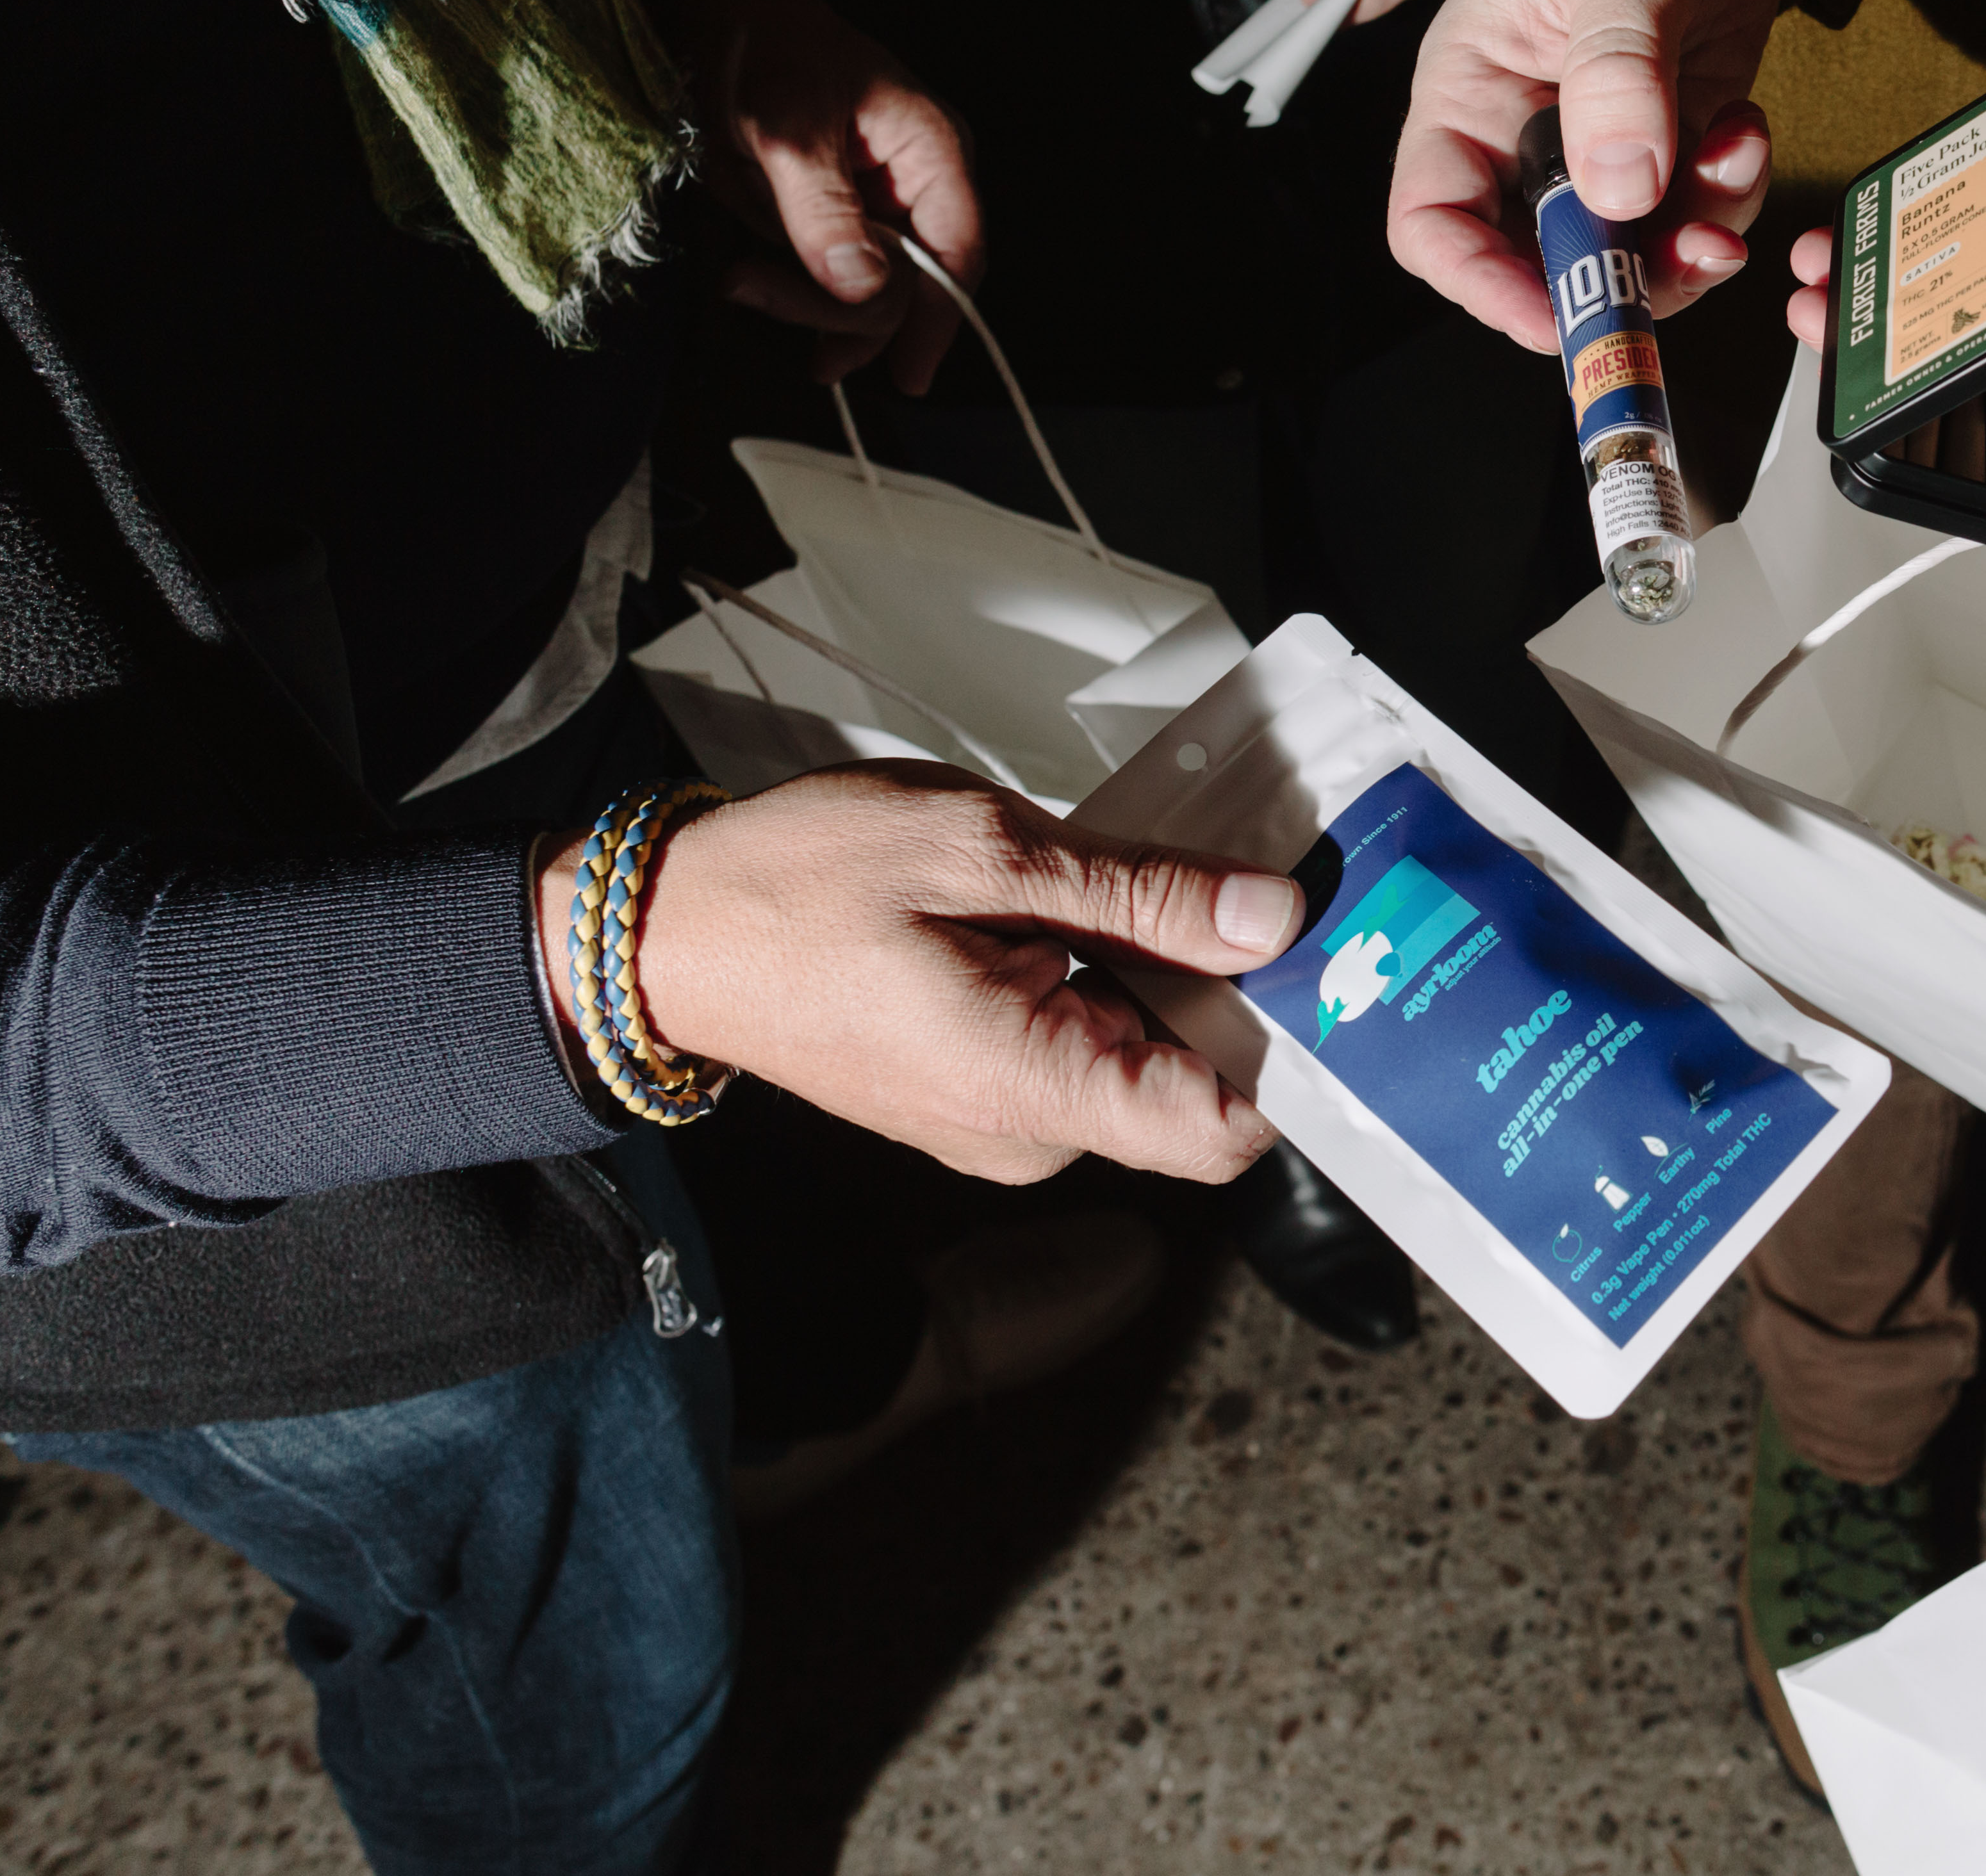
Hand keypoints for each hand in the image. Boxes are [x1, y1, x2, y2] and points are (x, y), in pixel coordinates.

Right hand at [532, 763, 1303, 1184]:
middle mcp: (1031, 1133)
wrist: (665, 933)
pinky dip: (1112, 976)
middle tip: (1244, 875)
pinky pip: (1087, 1042)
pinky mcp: (984, 1088)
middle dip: (1233, 987)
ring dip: (1169, 970)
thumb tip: (1271, 919)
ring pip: (1144, 1055)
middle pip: (1196, 1083)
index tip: (1320, 959)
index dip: (1290, 1051)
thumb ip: (1140, 894)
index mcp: (1034, 1091)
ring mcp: (1005, 1119)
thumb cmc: (802, 882)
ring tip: (1159, 872)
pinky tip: (1096, 901)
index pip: (1224, 1133)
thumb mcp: (983, 851)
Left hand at [639, 0, 982, 391]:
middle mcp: (917, 182)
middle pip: (909, 283)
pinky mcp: (839, 213)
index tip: (909, 374)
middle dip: (838, 304)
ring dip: (805, 301)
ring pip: (868, 289)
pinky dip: (795, 290)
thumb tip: (864, 288)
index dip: (940, 319)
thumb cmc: (762, 48)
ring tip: (738, 282)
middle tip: (751, 291)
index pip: (959, 252)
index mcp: (931, 150)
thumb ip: (823, 210)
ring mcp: (878, 201)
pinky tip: (751, 284)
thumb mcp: (784, 128)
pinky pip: (832, 274)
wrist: (715, 9)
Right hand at [1387, 0, 1784, 350]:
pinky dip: (1732, 195)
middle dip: (1623, 278)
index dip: (1484, 286)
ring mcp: (1603, 150)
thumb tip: (1619, 188)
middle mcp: (1524, 137)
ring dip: (1696, 237)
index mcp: (1468, 93)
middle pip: (1543, 263)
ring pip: (1633, 255)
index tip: (1562, 313)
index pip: (1434, 222)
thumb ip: (1619, 67)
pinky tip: (1747, 127)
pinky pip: (1696, 216)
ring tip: (1737, 153)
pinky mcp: (1670, 149)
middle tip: (1697, 254)